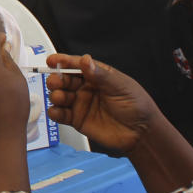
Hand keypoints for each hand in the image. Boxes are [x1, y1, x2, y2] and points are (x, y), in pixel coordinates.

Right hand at [45, 54, 159, 152]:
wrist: (140, 132)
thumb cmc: (136, 105)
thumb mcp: (119, 86)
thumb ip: (100, 75)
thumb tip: (86, 60)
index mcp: (97, 75)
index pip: (76, 65)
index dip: (63, 61)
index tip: (52, 60)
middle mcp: (86, 88)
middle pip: (64, 79)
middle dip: (56, 79)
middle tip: (56, 81)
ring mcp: (80, 104)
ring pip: (59, 96)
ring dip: (55, 95)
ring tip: (61, 97)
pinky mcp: (77, 120)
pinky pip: (60, 115)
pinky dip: (55, 112)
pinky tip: (57, 111)